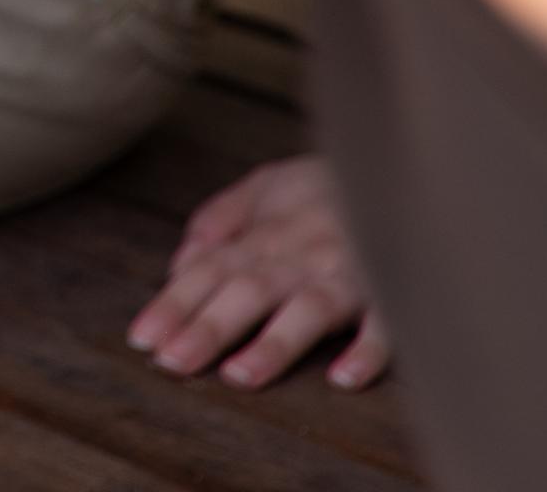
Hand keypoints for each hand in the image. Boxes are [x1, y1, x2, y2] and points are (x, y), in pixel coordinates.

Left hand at [130, 153, 393, 390]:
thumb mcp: (269, 185)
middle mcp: (302, 256)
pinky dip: (368, 349)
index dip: (174, 304)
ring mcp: (350, 275)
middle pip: (248, 291)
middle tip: (171, 363)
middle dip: (208, 326)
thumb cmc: (332, 186)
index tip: (141, 340)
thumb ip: (222, 219)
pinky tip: (343, 378)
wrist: (405, 168)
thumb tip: (179, 262)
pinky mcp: (397, 293)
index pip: (210, 272)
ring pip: (309, 309)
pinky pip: (387, 323)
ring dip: (275, 342)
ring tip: (240, 376)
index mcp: (268, 235)